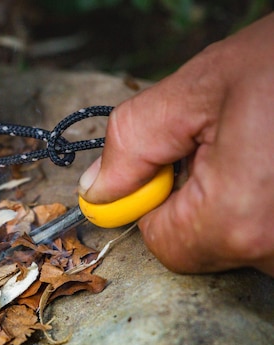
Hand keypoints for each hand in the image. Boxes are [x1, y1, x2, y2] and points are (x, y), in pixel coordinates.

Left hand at [78, 13, 273, 274]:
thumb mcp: (199, 89)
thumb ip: (134, 144)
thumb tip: (98, 192)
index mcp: (238, 218)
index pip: (163, 243)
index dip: (158, 200)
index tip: (177, 161)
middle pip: (207, 246)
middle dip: (204, 197)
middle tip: (237, 142)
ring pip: (245, 239)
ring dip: (244, 198)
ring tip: (267, 147)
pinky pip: (272, 233)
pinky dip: (268, 201)